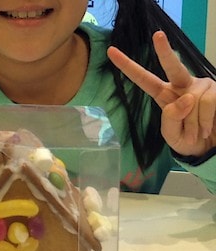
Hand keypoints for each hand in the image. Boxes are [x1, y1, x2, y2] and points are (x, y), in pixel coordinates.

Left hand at [107, 31, 215, 157]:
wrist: (208, 148)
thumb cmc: (186, 140)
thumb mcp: (171, 135)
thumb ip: (171, 119)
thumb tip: (186, 97)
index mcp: (164, 95)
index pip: (144, 79)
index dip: (128, 67)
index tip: (111, 52)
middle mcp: (182, 85)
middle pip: (172, 65)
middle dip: (164, 51)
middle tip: (157, 35)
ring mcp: (201, 85)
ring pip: (192, 100)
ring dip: (192, 123)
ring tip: (195, 132)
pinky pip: (208, 103)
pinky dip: (205, 121)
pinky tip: (206, 128)